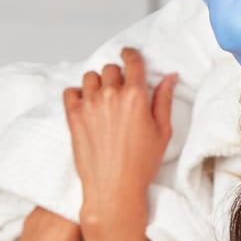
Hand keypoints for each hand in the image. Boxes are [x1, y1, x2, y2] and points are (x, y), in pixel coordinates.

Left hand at [63, 47, 176, 240]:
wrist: (114, 188)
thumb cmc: (141, 163)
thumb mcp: (163, 131)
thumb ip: (164, 99)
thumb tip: (169, 77)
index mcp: (136, 97)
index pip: (132, 62)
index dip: (131, 53)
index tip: (128, 53)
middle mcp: (111, 96)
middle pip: (111, 68)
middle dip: (117, 74)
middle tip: (121, 88)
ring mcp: (89, 105)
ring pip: (90, 77)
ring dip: (98, 82)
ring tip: (104, 97)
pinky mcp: (73, 117)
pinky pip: (70, 92)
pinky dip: (78, 94)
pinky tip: (87, 104)